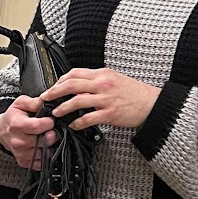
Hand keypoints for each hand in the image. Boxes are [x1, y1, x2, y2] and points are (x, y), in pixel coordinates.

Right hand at [0, 95, 57, 168]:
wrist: (1, 130)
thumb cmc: (13, 116)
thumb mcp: (21, 103)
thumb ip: (35, 102)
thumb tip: (48, 102)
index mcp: (17, 125)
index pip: (38, 127)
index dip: (49, 122)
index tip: (50, 120)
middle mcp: (18, 142)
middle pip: (44, 141)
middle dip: (52, 134)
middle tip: (50, 129)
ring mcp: (21, 154)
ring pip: (44, 153)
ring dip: (49, 145)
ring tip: (45, 137)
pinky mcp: (23, 162)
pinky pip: (41, 162)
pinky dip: (45, 155)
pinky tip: (42, 146)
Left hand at [42, 68, 160, 131]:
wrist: (151, 103)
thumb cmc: (134, 92)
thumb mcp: (115, 78)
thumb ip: (97, 79)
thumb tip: (80, 84)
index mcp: (102, 74)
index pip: (75, 73)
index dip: (60, 80)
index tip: (53, 87)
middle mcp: (102, 84)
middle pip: (71, 84)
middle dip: (54, 92)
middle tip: (46, 98)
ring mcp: (105, 99)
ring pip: (76, 101)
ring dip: (62, 108)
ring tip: (56, 113)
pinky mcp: (109, 114)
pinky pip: (88, 118)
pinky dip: (77, 123)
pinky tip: (73, 125)